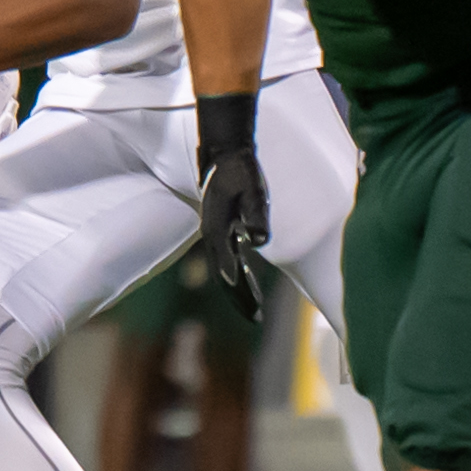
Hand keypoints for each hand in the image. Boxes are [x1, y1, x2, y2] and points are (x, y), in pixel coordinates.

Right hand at [194, 92, 268, 317]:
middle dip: (239, 298)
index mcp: (217, 229)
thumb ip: (256, 214)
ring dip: (238, 289)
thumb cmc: (241, 170)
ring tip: (254, 308)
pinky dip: (238, 274)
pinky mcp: (220, 228)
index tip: (252, 311)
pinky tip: (248, 280)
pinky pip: (228, 258)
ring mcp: (214, 233)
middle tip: (256, 318)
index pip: (227, 269)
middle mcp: (212, 235)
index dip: (239, 291)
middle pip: (224, 275)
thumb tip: (259, 241)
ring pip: (224, 269)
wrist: (224, 152)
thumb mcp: (253, 190)